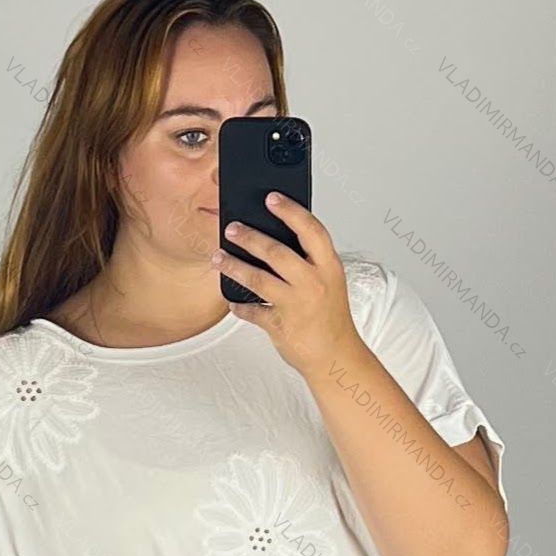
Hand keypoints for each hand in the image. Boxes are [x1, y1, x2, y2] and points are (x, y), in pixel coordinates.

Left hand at [211, 191, 358, 375]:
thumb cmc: (330, 317)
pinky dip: (240, 306)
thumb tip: (276, 237)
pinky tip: (232, 301)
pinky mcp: (280, 326)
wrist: (336, 356)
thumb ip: (310, 260)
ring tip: (219, 258)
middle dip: (250, 238)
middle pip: (277, 252)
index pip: (310, 230)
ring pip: (258, 280)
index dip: (290, 211)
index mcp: (329, 267)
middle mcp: (313, 283)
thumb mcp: (329, 281)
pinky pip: (252, 311)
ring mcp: (296, 305)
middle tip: (232, 229)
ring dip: (234, 267)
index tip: (271, 198)